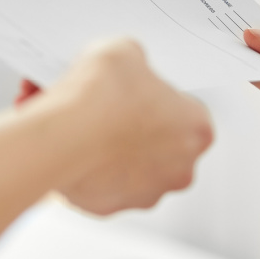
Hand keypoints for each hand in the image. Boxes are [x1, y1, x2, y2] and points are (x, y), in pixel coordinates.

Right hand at [20, 38, 213, 213]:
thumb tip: (128, 67)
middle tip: (110, 107)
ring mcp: (147, 192)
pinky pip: (101, 185)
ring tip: (84, 124)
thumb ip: (136, 62)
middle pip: (163, 144)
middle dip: (138, 128)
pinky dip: (88, 168)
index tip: (138, 93)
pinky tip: (71, 145)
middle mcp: (180, 168)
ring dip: (113, 149)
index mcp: (198, 130)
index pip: (187, 112)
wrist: (61, 134)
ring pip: (132, 168)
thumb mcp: (124, 51)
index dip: (160, 100)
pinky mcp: (111, 207)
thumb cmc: (100, 97)